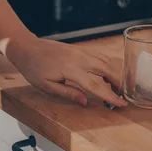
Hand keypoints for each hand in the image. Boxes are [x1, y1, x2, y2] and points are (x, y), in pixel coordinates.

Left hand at [5, 37, 127, 107]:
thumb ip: (68, 94)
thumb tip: (86, 102)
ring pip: (104, 61)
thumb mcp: (47, 86)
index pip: (95, 85)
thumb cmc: (34, 69)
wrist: (28, 47)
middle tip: (123, 96)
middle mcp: (79, 58)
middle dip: (118, 83)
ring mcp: (81, 51)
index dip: (110, 95)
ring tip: (115, 87)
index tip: (121, 103)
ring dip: (113, 74)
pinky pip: (98, 56)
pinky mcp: (80, 48)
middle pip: (106, 70)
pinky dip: (106, 65)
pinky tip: (105, 74)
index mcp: (71, 70)